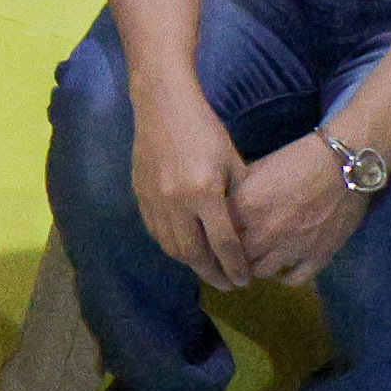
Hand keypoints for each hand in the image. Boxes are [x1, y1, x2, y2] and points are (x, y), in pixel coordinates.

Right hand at [128, 87, 253, 289]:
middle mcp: (177, 201)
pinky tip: (183, 247)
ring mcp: (155, 199)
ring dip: (191, 263)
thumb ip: (240, 198)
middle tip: (227, 285)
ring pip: (172, 246)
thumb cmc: (205, 130)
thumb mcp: (233, 162)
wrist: (163, 106)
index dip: (235, 267)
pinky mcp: (140, 194)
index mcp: (205, 193)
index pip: (223, 244)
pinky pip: (155, 231)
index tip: (244, 281)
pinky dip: (171, 245)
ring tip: (206, 268)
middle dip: (213, 274)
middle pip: (194, 253)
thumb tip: (249, 230)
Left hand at [227, 132, 372, 286]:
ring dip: (257, 266)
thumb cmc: (296, 161)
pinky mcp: (317, 257)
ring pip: (262, 272)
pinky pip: (294, 280)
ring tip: (257, 259)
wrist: (342, 166)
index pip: (218, 233)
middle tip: (235, 252)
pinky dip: (285, 277)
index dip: (215, 236)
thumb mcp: (255, 170)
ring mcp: (292, 247)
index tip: (216, 236)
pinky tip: (283, 269)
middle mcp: (265, 231)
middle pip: (236, 257)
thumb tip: (219, 208)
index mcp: (245, 207)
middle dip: (233, 254)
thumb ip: (236, 193)